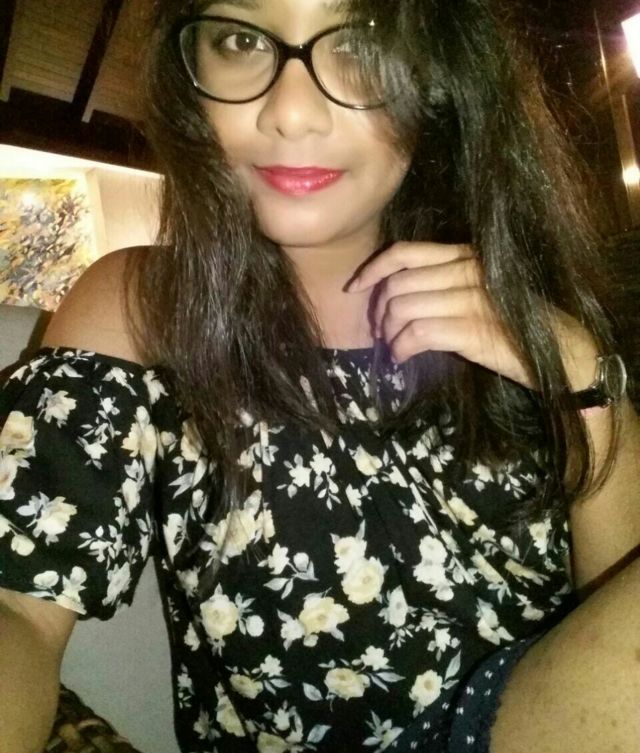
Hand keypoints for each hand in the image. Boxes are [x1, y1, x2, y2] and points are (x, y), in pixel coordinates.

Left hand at [347, 241, 534, 386]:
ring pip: (403, 308)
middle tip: (379, 332)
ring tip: (394, 348)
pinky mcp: (472, 330)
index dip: (373, 269)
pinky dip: (402, 348)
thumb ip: (446, 284)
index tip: (355, 288)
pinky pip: (418, 334)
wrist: (563, 350)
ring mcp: (471, 299)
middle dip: (379, 311)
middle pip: (398, 284)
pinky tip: (403, 357)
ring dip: (389, 333)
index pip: (406, 252)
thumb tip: (398, 298)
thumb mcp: (482, 292)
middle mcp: (468, 271)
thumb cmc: (518, 322)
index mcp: (467, 256)